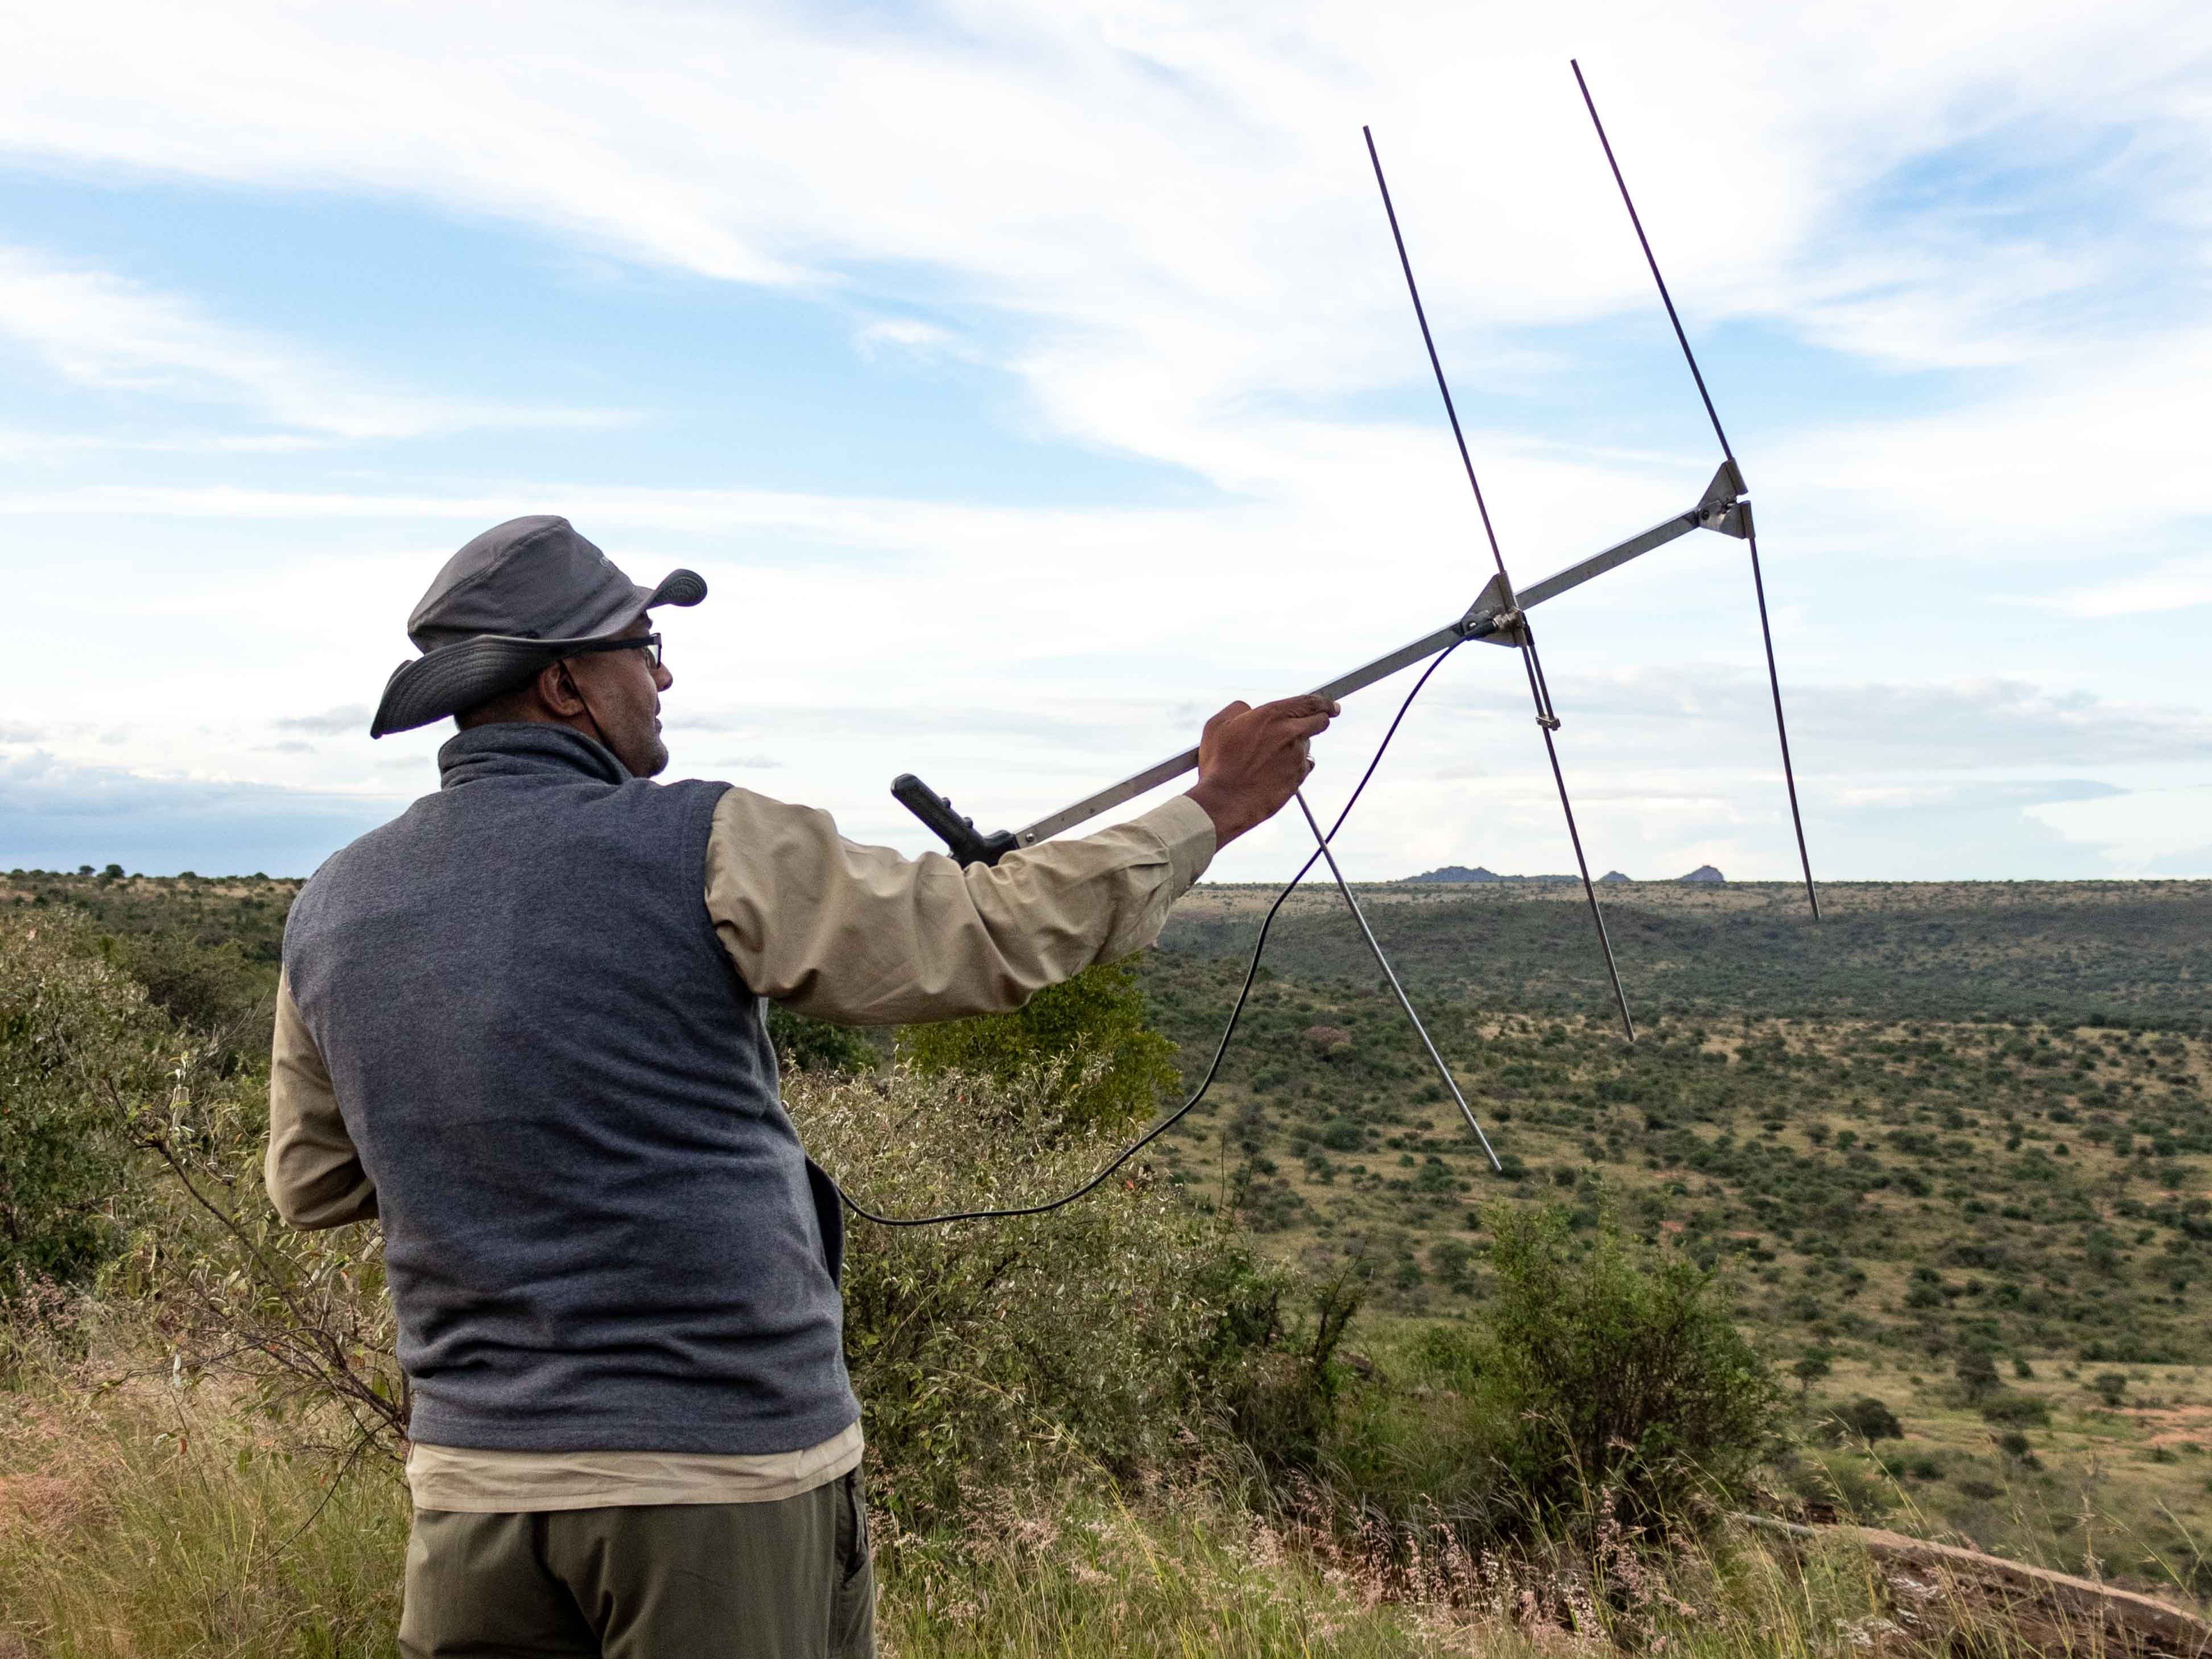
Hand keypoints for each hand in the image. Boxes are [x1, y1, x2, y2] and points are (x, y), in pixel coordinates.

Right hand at [1184, 694, 1339, 847]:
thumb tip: (1248, 709)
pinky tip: (1275, 772)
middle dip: (1322, 719)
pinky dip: (1294, 767)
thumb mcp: (1218, 725)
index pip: (1310, 702)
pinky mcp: (1298, 778)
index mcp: (1273, 715)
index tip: (1332, 706)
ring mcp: (1297, 758)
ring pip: (1307, 747)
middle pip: (1320, 722)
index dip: (1324, 703)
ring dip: (1297, 747)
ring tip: (1270, 758)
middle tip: (1318, 721)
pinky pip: (1303, 768)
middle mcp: (1291, 733)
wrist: (1225, 801)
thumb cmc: (1219, 763)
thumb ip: (1238, 709)